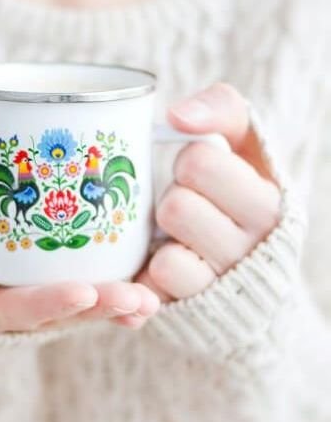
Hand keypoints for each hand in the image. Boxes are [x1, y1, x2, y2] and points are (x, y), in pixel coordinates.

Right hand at [0, 247, 159, 333]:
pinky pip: (89, 296)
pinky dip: (118, 302)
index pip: (16, 310)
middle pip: (59, 313)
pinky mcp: (57, 286)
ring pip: (80, 308)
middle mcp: (16, 310)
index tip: (83, 291)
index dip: (48, 303)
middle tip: (135, 299)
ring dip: (117, 306)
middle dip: (98, 307)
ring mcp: (39, 300)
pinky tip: (146, 300)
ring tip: (150, 301)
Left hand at [137, 83, 280, 301]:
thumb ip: (223, 111)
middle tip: (185, 204)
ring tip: (179, 236)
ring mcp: (224, 285)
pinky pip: (154, 287)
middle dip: (172, 199)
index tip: (199, 171)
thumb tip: (177, 115)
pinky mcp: (193, 311)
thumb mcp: (245, 146)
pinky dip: (151, 272)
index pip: (198, 161)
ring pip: (167, 256)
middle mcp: (255, 249)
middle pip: (176, 207)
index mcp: (271, 202)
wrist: (250, 272)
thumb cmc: (237, 194)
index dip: (187, 161)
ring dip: (161, 240)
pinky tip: (166, 261)